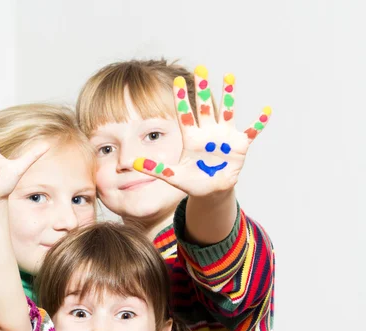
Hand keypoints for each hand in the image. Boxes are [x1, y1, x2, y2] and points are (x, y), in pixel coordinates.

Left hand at [133, 65, 270, 196]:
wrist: (211, 191)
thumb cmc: (192, 182)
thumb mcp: (172, 176)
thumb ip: (154, 168)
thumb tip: (133, 162)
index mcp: (191, 137)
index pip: (185, 114)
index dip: (182, 98)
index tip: (178, 80)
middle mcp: (208, 132)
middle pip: (204, 107)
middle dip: (202, 89)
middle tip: (200, 69)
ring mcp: (224, 136)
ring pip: (226, 111)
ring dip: (228, 95)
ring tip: (228, 76)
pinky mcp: (240, 145)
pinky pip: (251, 131)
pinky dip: (259, 123)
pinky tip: (266, 110)